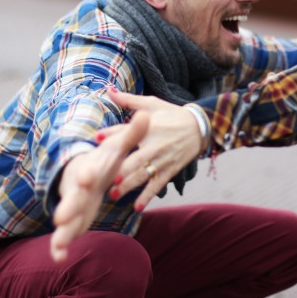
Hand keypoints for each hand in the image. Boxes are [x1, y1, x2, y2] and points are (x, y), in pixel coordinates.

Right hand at [49, 112, 148, 262]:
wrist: (86, 173)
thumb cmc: (104, 160)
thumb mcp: (117, 148)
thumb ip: (131, 134)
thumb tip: (147, 116)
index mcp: (89, 170)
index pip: (88, 171)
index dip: (87, 175)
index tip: (86, 178)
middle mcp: (77, 189)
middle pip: (71, 198)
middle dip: (67, 208)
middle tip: (61, 218)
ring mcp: (73, 206)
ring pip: (65, 219)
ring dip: (62, 232)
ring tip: (59, 245)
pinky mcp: (73, 220)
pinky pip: (64, 235)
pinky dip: (60, 246)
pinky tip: (60, 258)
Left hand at [107, 92, 205, 210]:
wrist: (199, 127)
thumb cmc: (172, 114)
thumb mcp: (151, 104)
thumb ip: (129, 100)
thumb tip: (109, 90)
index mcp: (147, 128)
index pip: (127, 132)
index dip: (112, 135)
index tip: (97, 139)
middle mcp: (153, 146)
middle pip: (133, 160)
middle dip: (119, 169)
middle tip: (103, 178)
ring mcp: (161, 160)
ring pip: (142, 175)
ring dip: (128, 185)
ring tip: (113, 194)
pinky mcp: (169, 171)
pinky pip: (157, 186)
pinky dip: (147, 196)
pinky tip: (136, 207)